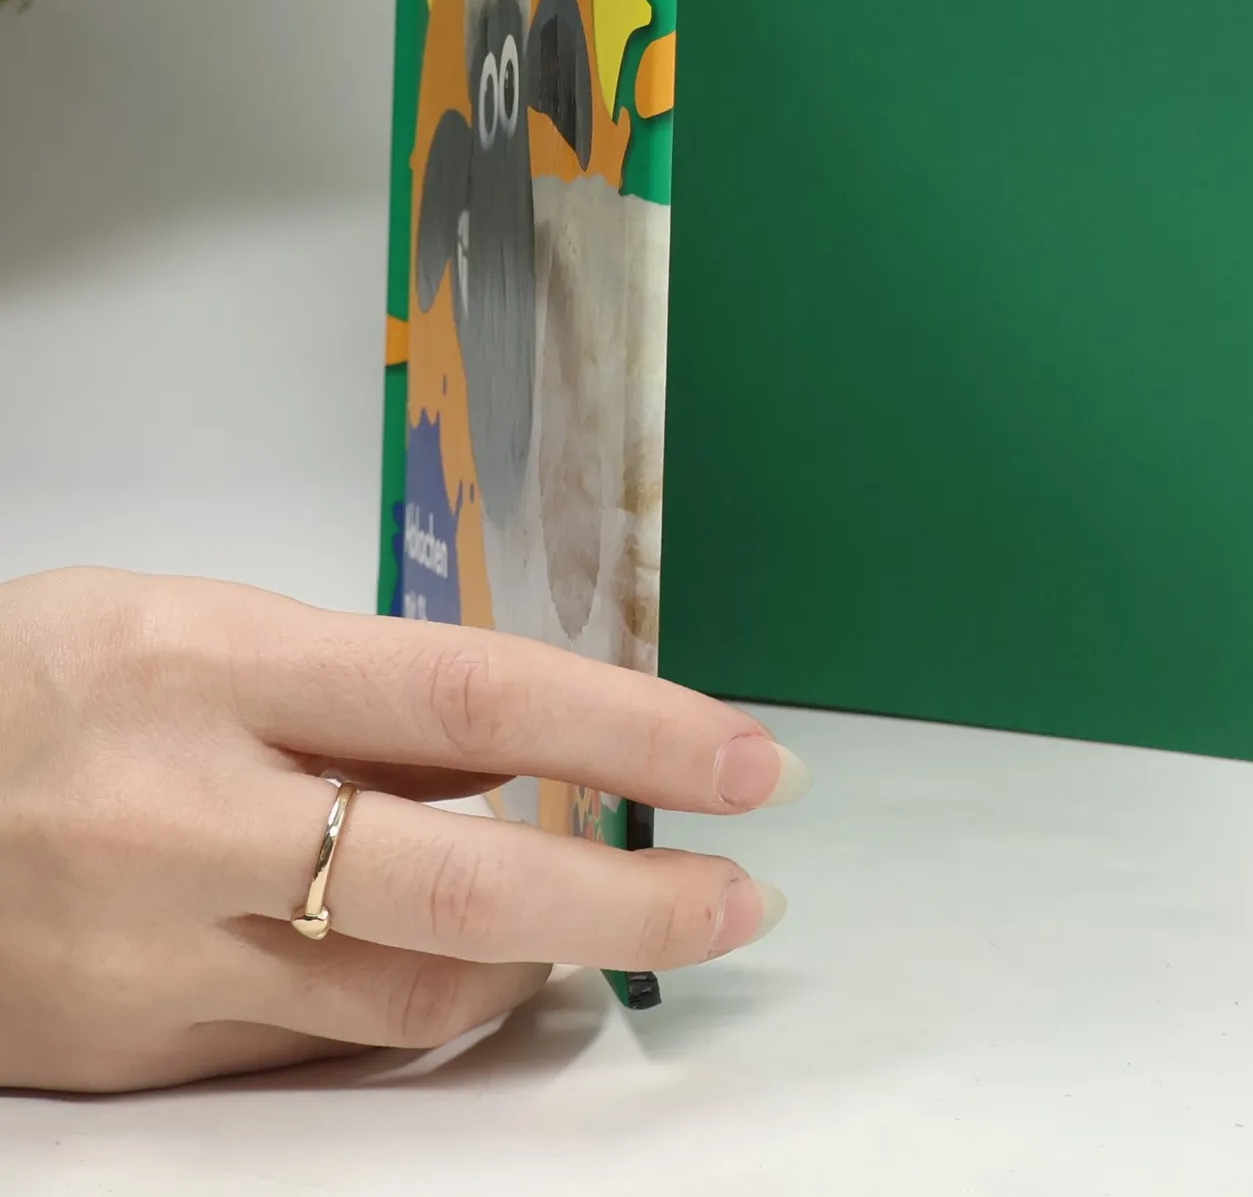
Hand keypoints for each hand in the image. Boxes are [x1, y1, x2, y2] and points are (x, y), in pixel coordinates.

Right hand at [0, 567, 806, 1093]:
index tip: (752, 760)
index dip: (634, 731)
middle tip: (746, 894)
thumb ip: (354, 691)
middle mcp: (187, 817)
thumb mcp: (193, 629)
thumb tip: (531, 742)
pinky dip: (422, 1002)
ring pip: (409, 990)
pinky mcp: (137, 1054)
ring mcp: (156, 955)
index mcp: (213, 666)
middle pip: (463, 877)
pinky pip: (323, 1046)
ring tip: (615, 921)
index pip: (473, 695)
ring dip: (542, 959)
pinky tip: (469, 964)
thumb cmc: (39, 685)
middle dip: (634, 897)